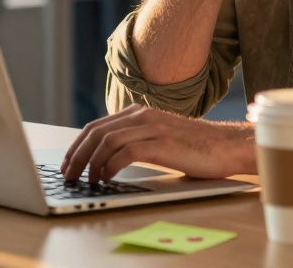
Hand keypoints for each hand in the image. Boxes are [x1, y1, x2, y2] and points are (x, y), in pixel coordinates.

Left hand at [61, 104, 254, 182]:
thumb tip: (106, 158)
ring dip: (90, 163)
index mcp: (139, 112)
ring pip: (107, 141)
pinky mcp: (163, 143)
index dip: (76, 146)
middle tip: (68, 176)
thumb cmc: (195, 147)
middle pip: (96, 133)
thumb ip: (136, 139)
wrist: (227, 146)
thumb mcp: (160, 137)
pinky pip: (127, 152)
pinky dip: (111, 166)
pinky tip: (107, 178)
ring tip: (86, 181)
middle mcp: (143, 115)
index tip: (66, 164)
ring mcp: (153, 128)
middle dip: (76, 155)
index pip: (96, 126)